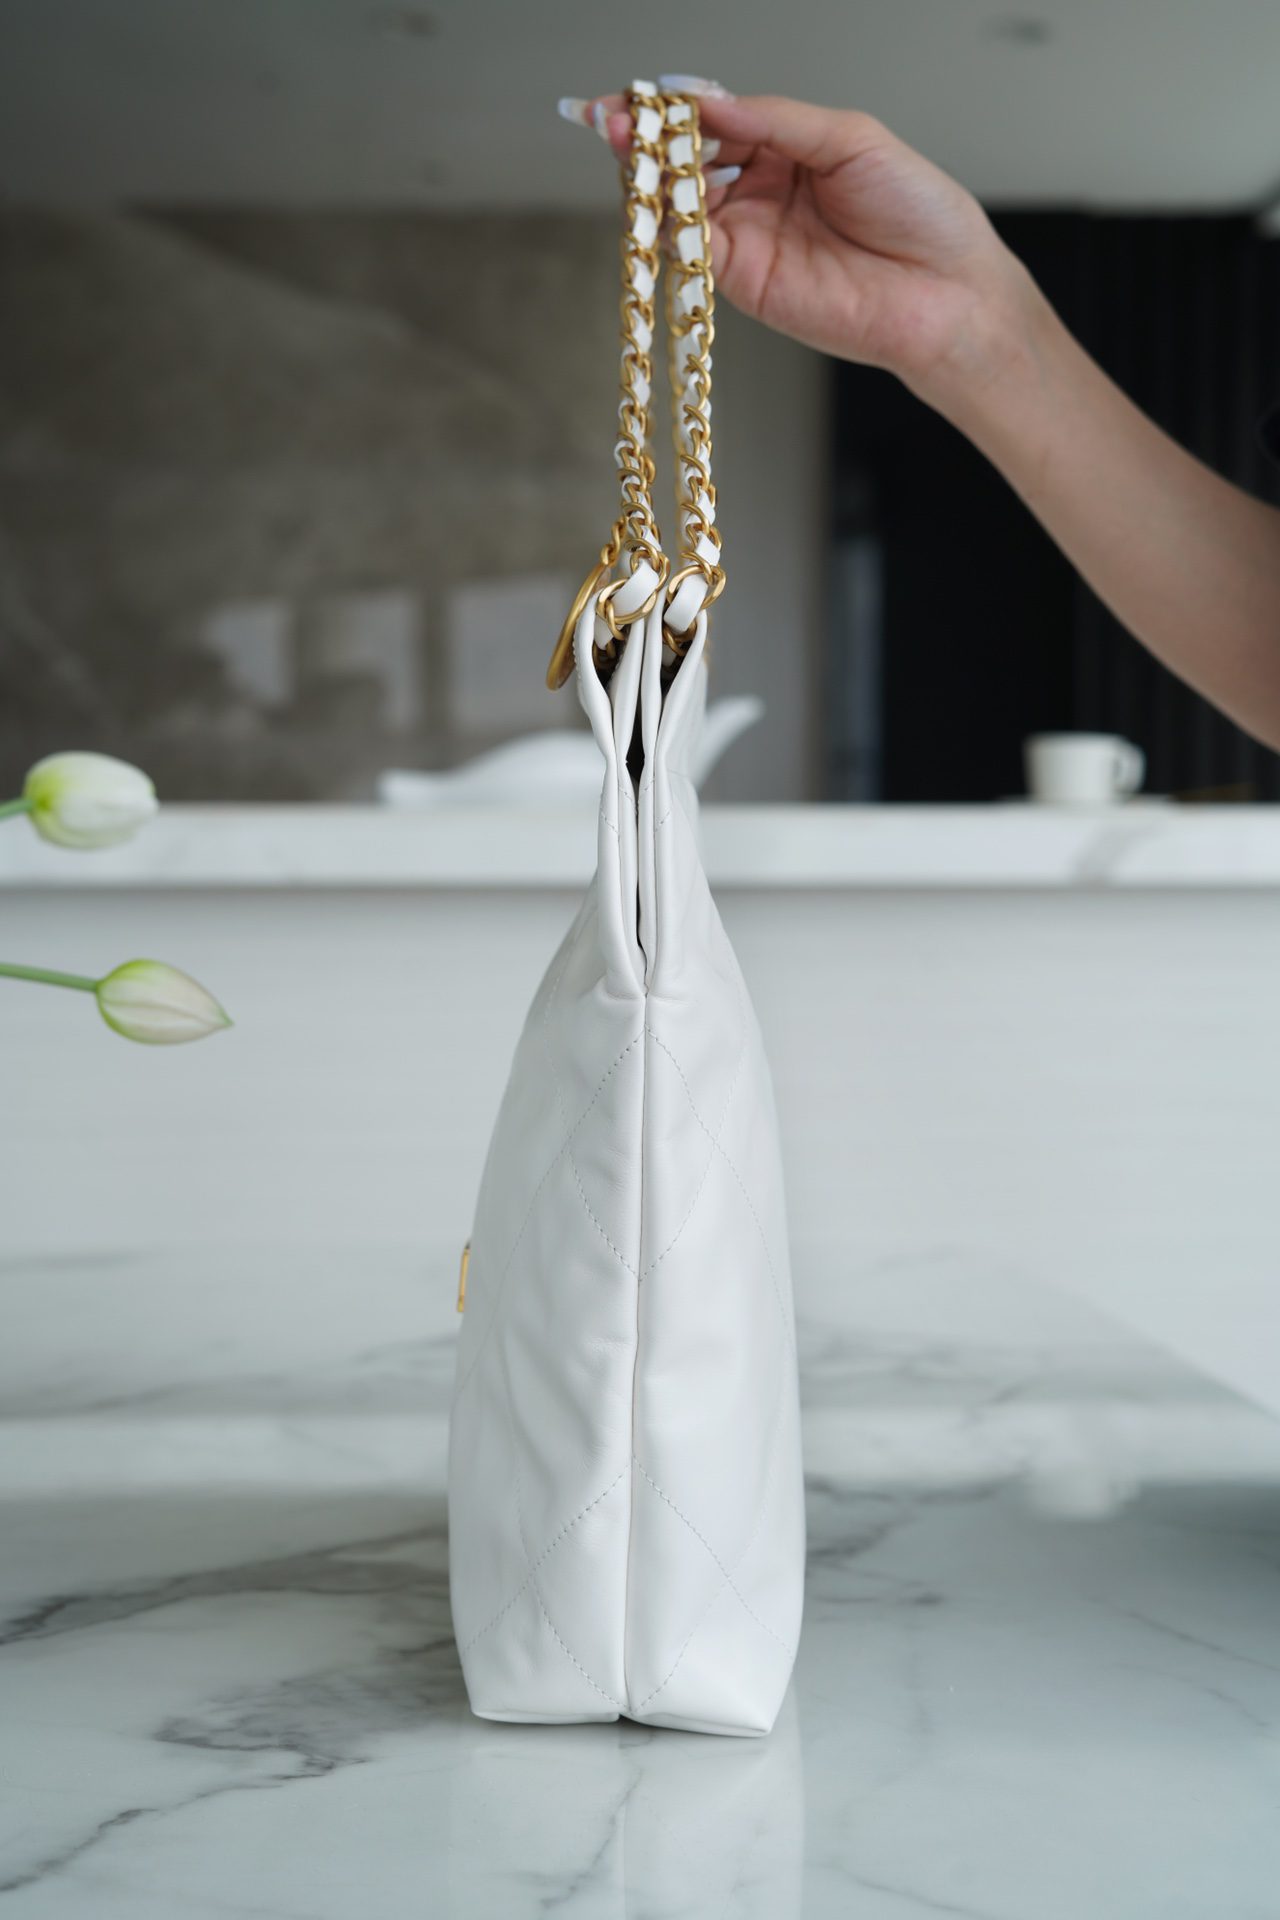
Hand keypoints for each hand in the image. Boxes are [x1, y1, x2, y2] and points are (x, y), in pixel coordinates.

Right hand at [574, 84, 1043, 414]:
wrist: (945, 291)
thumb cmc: (917, 212)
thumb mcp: (849, 137)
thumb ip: (776, 120)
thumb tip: (709, 102)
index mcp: (784, 149)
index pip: (714, 121)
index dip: (672, 109)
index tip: (636, 96)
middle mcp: (758, 193)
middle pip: (684, 163)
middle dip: (646, 143)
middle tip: (615, 123)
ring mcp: (748, 240)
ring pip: (680, 206)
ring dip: (649, 182)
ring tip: (630, 154)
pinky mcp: (746, 283)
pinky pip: (695, 252)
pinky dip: (672, 227)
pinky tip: (661, 203)